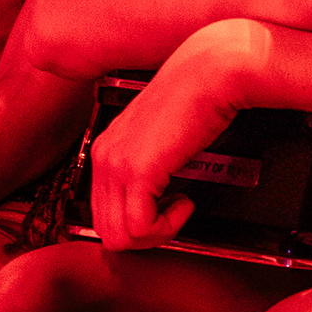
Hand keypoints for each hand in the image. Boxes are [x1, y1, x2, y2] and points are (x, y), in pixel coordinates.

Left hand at [86, 21, 255, 250]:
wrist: (210, 74)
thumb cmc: (194, 99)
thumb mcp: (160, 137)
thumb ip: (147, 165)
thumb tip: (154, 202)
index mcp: (106, 148)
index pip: (101, 211)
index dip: (135, 223)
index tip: (162, 211)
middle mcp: (104, 155)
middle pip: (107, 229)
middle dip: (144, 236)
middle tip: (172, 218)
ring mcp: (117, 163)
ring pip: (120, 235)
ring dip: (156, 234)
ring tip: (179, 208)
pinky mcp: (137, 170)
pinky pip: (141, 227)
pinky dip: (166, 227)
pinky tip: (185, 203)